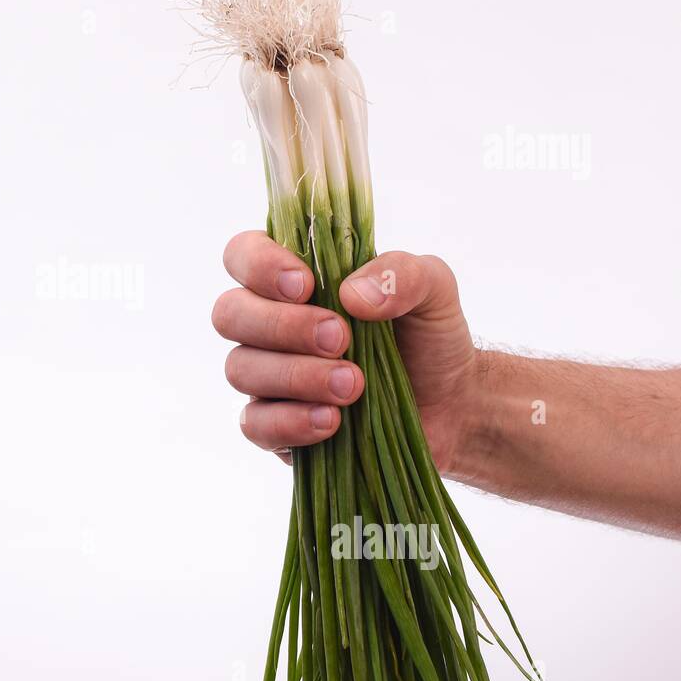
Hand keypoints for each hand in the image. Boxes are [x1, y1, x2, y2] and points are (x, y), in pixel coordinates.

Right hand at [212, 231, 476, 471]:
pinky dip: (292, 421)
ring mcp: (266, 377)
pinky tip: (332, 421)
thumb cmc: (427, 337)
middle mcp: (267, 325)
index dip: (259, 265)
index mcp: (292, 279)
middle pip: (229, 314)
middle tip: (340, 338)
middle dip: (282, 325)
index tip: (305, 284)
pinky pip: (256, 424)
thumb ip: (401, 273)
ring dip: (297, 375)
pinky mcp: (275, 426)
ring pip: (241, 369)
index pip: (242, 254)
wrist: (451, 405)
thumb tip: (353, 295)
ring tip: (353, 386)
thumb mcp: (433, 289)